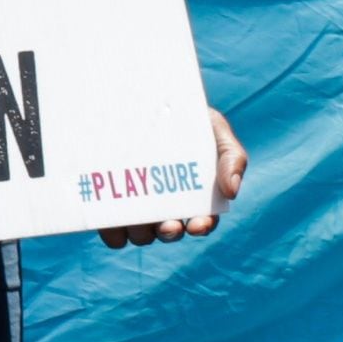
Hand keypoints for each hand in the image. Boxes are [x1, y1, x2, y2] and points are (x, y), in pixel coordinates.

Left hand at [103, 106, 248, 246]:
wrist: (146, 106)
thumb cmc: (191, 122)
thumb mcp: (217, 132)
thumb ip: (233, 158)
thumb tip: (232, 191)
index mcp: (195, 200)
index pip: (201, 223)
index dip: (201, 227)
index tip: (197, 224)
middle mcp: (166, 210)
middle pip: (168, 234)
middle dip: (169, 232)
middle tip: (167, 225)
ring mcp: (137, 210)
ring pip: (139, 235)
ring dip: (139, 229)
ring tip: (135, 209)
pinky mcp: (110, 207)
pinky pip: (110, 231)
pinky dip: (111, 229)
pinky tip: (110, 212)